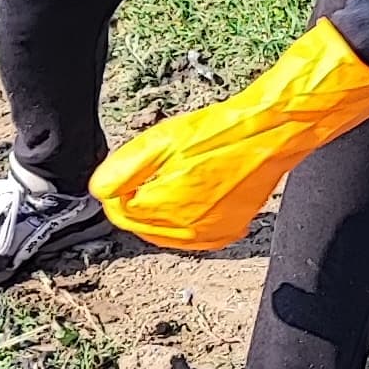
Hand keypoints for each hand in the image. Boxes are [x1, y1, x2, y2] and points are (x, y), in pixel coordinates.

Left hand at [91, 23, 368, 253]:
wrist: (268, 135)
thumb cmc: (217, 133)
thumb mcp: (160, 140)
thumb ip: (123, 169)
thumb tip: (100, 192)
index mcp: (166, 208)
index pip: (121, 212)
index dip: (118, 190)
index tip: (127, 171)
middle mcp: (187, 231)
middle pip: (141, 225)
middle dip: (138, 200)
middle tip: (153, 170)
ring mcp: (209, 236)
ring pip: (165, 232)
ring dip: (160, 210)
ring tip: (174, 178)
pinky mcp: (227, 234)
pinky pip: (191, 236)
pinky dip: (184, 219)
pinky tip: (190, 195)